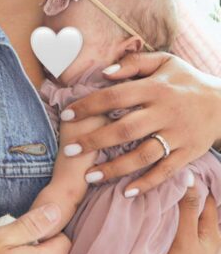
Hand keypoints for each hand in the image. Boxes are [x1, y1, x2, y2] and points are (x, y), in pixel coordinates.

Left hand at [62, 52, 220, 195]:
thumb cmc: (186, 80)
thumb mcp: (164, 61)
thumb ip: (133, 63)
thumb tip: (103, 73)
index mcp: (155, 88)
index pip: (115, 96)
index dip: (89, 105)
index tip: (66, 114)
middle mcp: (165, 112)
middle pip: (125, 129)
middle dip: (94, 141)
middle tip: (69, 150)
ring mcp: (177, 135)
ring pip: (143, 155)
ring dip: (115, 168)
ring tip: (89, 177)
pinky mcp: (188, 153)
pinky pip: (165, 172)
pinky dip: (146, 183)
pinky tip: (126, 192)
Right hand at [120, 182, 220, 253]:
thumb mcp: (185, 238)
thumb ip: (187, 208)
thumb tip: (188, 176)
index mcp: (210, 231)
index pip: (206, 196)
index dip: (193, 180)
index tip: (175, 164)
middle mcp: (202, 237)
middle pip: (192, 205)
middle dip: (180, 190)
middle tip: (160, 173)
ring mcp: (188, 247)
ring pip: (180, 216)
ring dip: (170, 204)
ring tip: (153, 187)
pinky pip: (170, 228)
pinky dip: (164, 217)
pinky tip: (151, 211)